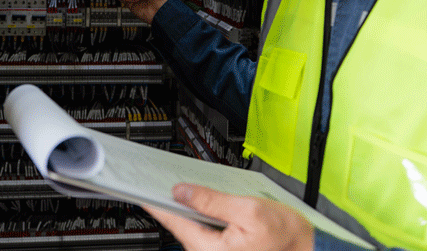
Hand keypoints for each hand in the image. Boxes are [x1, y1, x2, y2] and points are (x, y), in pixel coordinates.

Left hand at [143, 184, 314, 250]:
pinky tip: (218, 207)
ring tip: (207, 193)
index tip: (140, 190)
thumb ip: (212, 200)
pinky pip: (208, 234)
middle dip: (181, 203)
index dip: (156, 202)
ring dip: (197, 210)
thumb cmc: (286, 239)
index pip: (173, 221)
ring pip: (196, 228)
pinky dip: (208, 218)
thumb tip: (183, 191)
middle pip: (183, 225)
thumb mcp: (249, 210)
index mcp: (209, 249)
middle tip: (176, 181)